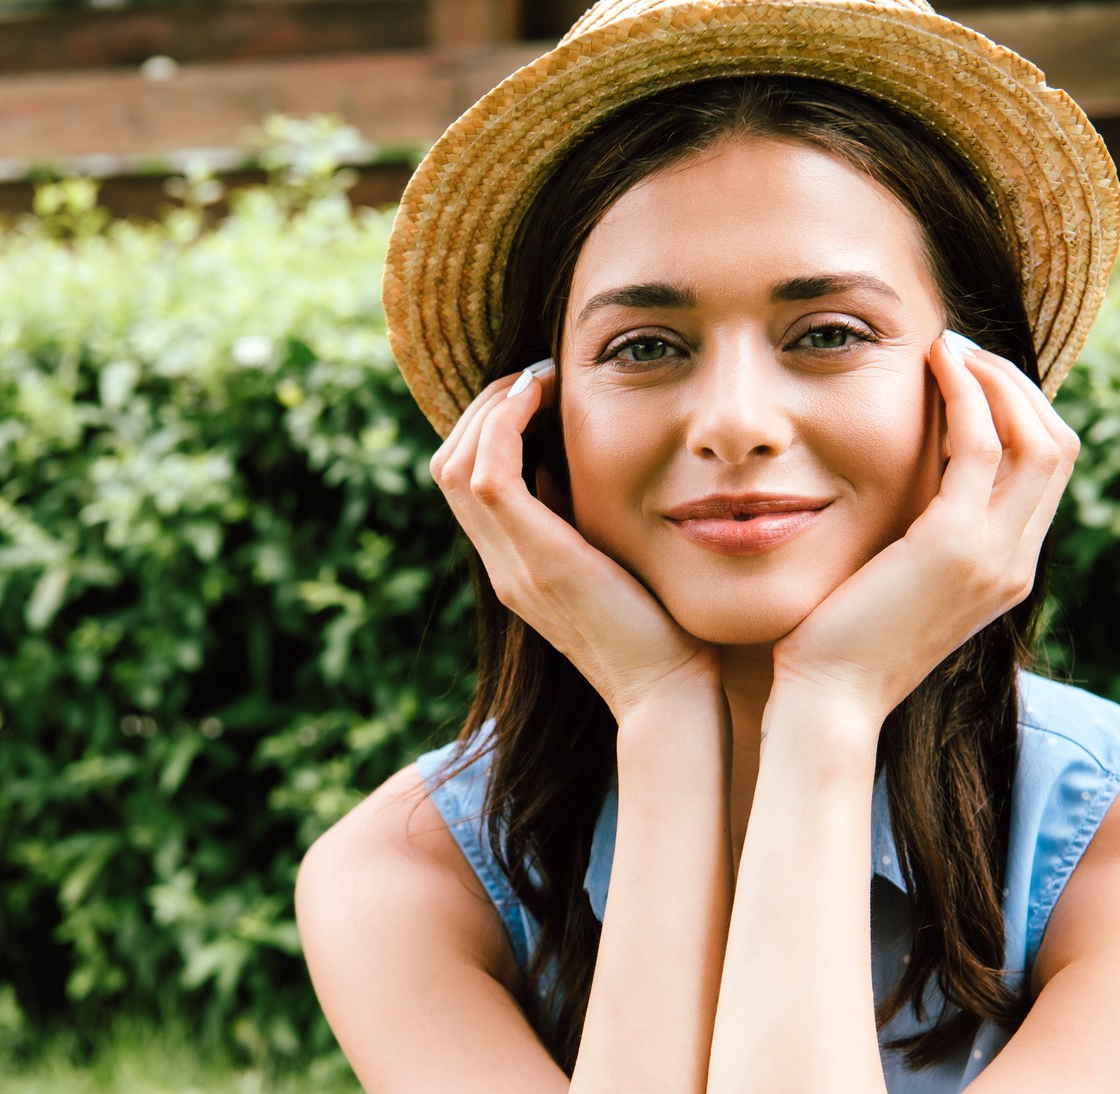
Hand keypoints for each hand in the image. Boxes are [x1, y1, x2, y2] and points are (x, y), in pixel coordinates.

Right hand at [430, 359, 721, 725]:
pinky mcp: (538, 563)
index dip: (490, 426)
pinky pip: (491, 476)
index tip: (540, 392)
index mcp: (516, 565)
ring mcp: (513, 566)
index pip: (464, 481)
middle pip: (449, 466)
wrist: (670, 693)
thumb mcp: (612, 559)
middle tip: (536, 375)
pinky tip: (546, 397)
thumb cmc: (663, 629)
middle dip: (486, 407)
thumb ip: (581, 517)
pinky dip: (508, 425)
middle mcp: (502, 566)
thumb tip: (567, 459)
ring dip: (494, 408)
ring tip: (540, 379)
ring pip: (457, 466)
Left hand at [770, 332, 1079, 723]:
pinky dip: (965, 396)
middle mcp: (1014, 564)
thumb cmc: (839, 643)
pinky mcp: (953, 546)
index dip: (1019, 413)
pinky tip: (933, 367)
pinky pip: (982, 446)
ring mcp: (993, 557)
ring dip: (996, 380)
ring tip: (947, 347)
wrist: (827, 701)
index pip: (1047, 473)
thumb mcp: (896, 580)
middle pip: (1058, 447)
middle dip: (1016, 386)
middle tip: (960, 349)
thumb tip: (909, 476)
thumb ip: (920, 533)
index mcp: (1006, 571)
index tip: (968, 376)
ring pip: (1037, 438)